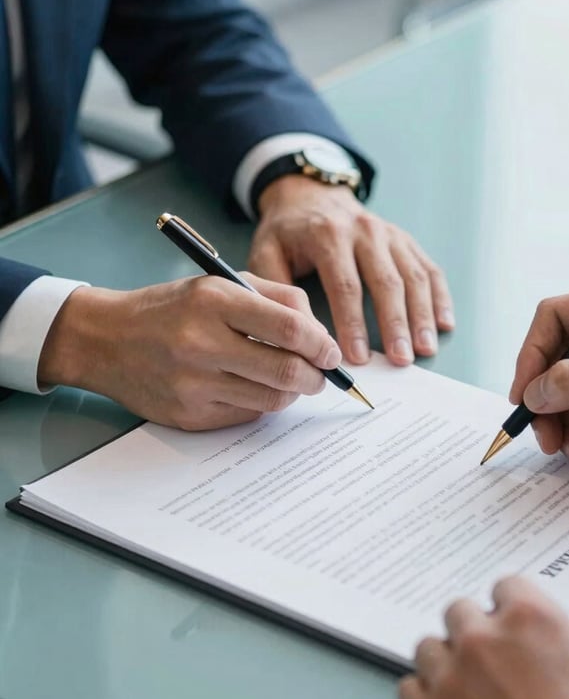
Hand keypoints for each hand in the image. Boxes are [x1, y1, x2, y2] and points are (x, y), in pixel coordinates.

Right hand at [38, 274, 341, 429]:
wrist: (106, 339)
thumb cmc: (173, 308)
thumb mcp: (220, 283)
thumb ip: (276, 298)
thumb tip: (321, 333)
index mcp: (213, 300)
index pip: (289, 327)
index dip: (322, 344)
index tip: (331, 352)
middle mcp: (201, 342)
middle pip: (287, 370)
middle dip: (317, 376)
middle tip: (322, 374)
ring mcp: (194, 384)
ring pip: (273, 399)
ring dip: (293, 393)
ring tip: (292, 380)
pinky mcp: (189, 415)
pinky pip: (247, 415)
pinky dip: (263, 403)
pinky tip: (255, 388)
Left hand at [249, 176, 453, 365]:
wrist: (311, 196)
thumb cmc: (288, 233)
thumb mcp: (266, 251)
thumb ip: (276, 288)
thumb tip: (294, 331)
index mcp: (329, 235)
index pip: (345, 284)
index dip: (353, 323)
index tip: (358, 356)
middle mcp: (365, 231)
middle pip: (387, 282)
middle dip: (395, 324)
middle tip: (400, 360)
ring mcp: (390, 235)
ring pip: (413, 277)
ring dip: (422, 316)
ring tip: (424, 349)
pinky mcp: (406, 241)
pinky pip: (429, 269)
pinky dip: (440, 297)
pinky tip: (445, 324)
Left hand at [399, 577, 568, 698]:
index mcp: (529, 617)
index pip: (505, 587)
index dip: (513, 608)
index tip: (516, 627)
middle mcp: (481, 638)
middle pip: (459, 613)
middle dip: (476, 631)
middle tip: (492, 661)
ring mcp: (449, 678)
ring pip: (429, 648)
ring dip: (446, 662)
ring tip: (465, 690)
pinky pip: (408, 689)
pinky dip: (424, 697)